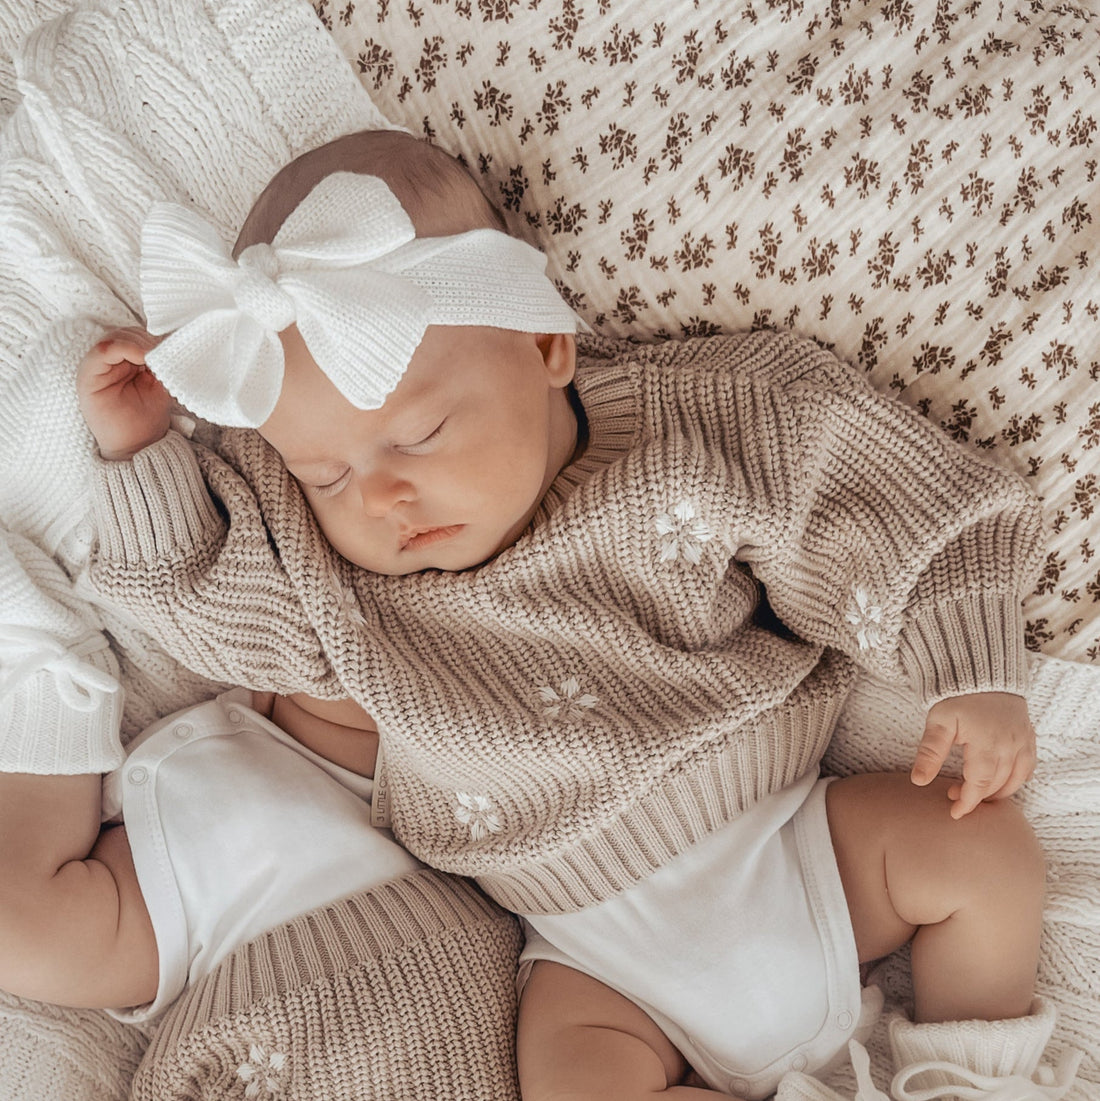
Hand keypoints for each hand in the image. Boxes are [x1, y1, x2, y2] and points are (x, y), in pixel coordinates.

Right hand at [77, 328, 170, 460]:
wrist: (138, 445)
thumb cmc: (147, 417)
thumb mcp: (159, 383)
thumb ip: (159, 362)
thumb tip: (168, 341)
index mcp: (125, 361)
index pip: (135, 335)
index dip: (153, 337)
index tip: (170, 347)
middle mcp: (108, 362)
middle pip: (125, 333)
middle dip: (147, 340)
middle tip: (163, 354)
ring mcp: (96, 367)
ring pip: (114, 337)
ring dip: (139, 344)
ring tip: (154, 361)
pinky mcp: (88, 376)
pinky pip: (102, 351)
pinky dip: (124, 348)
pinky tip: (143, 358)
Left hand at [911, 692, 1036, 818]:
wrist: (983, 674)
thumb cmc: (958, 697)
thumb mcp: (939, 722)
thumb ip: (930, 752)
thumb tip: (918, 781)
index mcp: (987, 743)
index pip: (979, 784)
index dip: (967, 801)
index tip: (954, 813)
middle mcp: (1011, 746)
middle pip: (996, 785)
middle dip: (975, 796)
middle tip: (952, 794)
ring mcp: (1023, 743)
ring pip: (1015, 781)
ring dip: (995, 792)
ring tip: (971, 790)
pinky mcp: (1030, 739)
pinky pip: (1027, 770)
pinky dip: (1013, 781)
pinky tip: (996, 781)